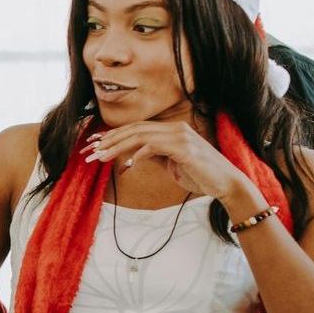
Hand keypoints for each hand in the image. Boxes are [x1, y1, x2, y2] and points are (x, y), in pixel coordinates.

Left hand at [83, 121, 256, 207]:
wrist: (225, 184)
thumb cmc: (199, 175)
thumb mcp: (170, 164)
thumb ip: (153, 155)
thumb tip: (131, 155)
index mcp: (171, 130)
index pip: (135, 128)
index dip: (112, 136)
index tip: (93, 146)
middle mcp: (175, 128)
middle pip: (134, 129)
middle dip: (108, 140)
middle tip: (88, 152)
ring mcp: (181, 136)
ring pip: (140, 135)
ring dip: (116, 147)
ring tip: (99, 158)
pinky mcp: (185, 148)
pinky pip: (154, 147)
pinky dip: (137, 155)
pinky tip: (126, 167)